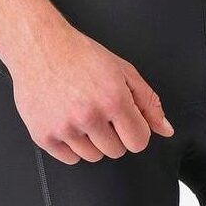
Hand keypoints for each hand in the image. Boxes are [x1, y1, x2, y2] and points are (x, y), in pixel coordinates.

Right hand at [5, 21, 175, 164]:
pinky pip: (70, 159)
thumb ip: (148, 102)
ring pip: (93, 157)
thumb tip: (165, 129)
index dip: (136, 129)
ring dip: (92, 140)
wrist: (39, 46)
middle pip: (117, 151)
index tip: (126, 118)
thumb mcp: (122, 71)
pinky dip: (71, 145)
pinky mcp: (43, 136)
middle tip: (100, 109)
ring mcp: (64, 128)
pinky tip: (67, 119)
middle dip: (114, 134)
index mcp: (113, 99)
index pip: (139, 141)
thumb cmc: (81, 55)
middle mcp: (89, 116)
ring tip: (81, 112)